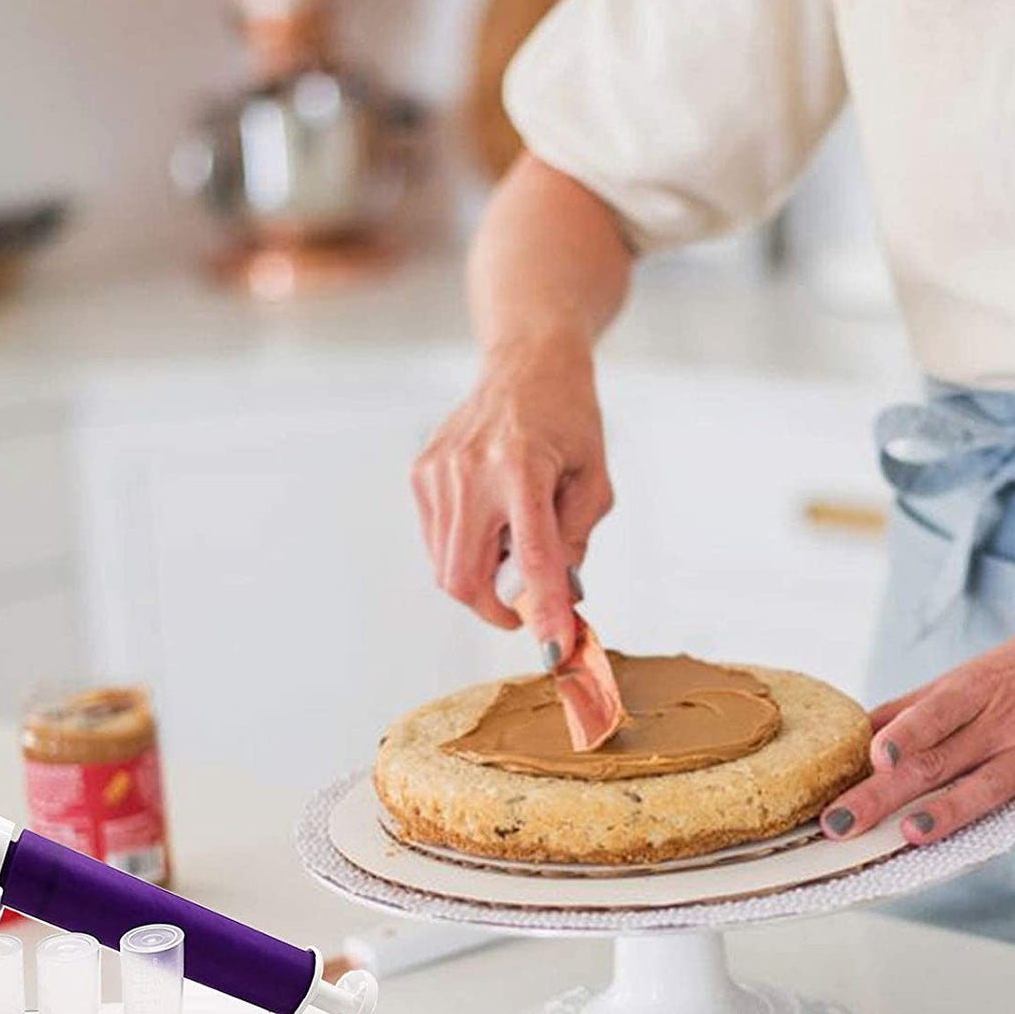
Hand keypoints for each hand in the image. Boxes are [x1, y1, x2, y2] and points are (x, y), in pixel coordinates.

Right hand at [411, 332, 613, 662]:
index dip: (543, 610)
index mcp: (521, 466)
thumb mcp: (593, 480)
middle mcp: (470, 470)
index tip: (553, 649)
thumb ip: (574, 541)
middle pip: (464, 577)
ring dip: (481, 579)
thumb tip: (556, 598)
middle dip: (496, 609)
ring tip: (512, 545)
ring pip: (445, 567)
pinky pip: (437, 542)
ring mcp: (437, 472)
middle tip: (527, 609)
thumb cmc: (568, 419)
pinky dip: (464, 551)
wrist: (527, 364)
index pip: (531, 557)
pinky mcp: (420, 475)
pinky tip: (491, 522)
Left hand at [820, 587, 1014, 883]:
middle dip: (885, 794)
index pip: (932, 712)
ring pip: (988, 788)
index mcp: (976, 689)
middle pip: (938, 761)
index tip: (871, 756)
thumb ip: (923, 704)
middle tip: (841, 823)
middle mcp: (1006, 722)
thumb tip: (862, 727)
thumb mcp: (979, 669)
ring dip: (950, 814)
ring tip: (912, 836)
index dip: (902, 734)